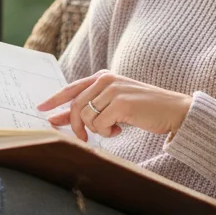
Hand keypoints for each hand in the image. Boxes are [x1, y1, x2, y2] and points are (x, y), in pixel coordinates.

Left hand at [36, 70, 193, 141]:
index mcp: (103, 76)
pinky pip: (100, 124)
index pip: (71, 88)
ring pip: (87, 116)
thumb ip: (89, 108)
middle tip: (82, 138)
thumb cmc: (143, 109)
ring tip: (113, 128)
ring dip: (96, 129)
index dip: (54, 99)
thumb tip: (58, 118)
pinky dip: (107, 132)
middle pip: (76, 105)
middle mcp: (106, 79)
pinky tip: (120, 129)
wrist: (174, 110)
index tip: (41, 109)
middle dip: (75, 125)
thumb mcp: (113, 105)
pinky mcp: (121, 103)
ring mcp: (113, 90)